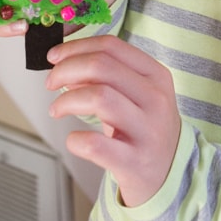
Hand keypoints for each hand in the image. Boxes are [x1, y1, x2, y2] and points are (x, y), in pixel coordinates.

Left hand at [46, 35, 180, 206]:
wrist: (169, 173)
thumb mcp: (137, 95)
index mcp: (156, 75)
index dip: (76, 47)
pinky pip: (95, 145)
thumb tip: (67, 65)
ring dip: (67, 100)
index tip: (55, 56)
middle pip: (102, 67)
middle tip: (51, 82)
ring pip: (99, 97)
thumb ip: (106, 77)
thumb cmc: (145, 128)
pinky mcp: (134, 162)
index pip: (112, 47)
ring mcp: (147, 131)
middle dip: (66, 70)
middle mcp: (155, 99)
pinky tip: (73, 140)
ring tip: (56, 109)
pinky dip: (75, 140)